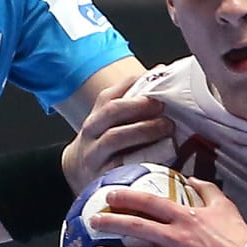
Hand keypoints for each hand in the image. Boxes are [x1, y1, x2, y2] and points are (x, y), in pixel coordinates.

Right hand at [63, 70, 173, 191]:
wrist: (79, 172)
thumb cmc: (105, 141)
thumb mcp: (113, 119)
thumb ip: (134, 98)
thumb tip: (162, 70)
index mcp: (97, 113)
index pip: (111, 94)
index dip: (134, 85)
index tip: (158, 81)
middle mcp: (92, 131)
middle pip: (112, 112)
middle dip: (139, 106)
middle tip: (163, 106)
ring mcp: (94, 154)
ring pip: (114, 137)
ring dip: (143, 130)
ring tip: (167, 127)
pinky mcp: (101, 176)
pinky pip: (120, 165)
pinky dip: (140, 158)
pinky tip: (159, 155)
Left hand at [85, 178, 246, 246]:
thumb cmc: (239, 237)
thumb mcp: (225, 207)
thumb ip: (207, 190)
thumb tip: (191, 178)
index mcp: (185, 217)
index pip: (150, 203)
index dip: (127, 197)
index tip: (109, 195)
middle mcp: (176, 237)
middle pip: (137, 227)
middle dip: (111, 222)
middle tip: (92, 222)